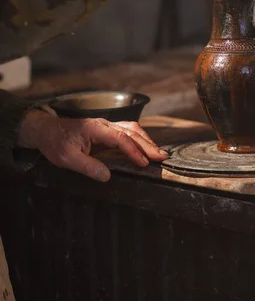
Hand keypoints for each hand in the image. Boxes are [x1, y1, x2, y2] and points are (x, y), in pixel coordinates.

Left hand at [17, 110, 167, 181]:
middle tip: (162, 157)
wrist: (46, 131)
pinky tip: (145, 146)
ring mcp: (106, 126)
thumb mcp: (67, 158)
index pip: (120, 138)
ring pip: (132, 129)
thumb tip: (107, 176)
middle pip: (131, 132)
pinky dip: (139, 139)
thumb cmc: (55, 142)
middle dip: (148, 144)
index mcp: (94, 128)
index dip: (133, 151)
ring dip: (146, 140)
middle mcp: (103, 124)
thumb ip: (87, 166)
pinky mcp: (106, 130)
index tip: (144, 163)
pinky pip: (127, 131)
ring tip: (158, 153)